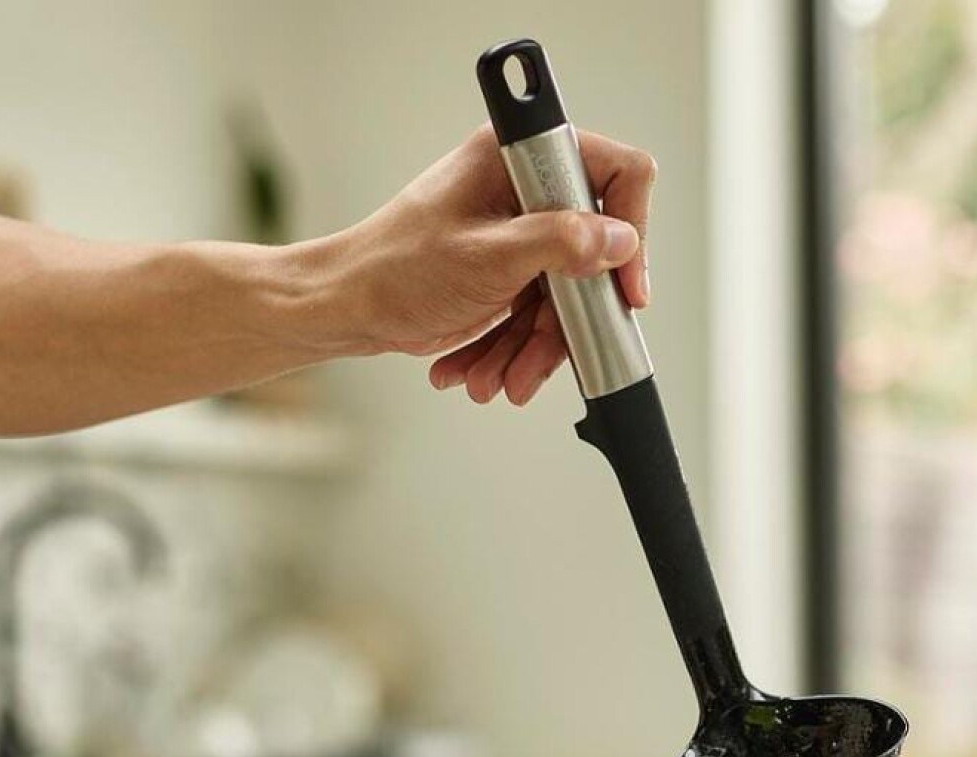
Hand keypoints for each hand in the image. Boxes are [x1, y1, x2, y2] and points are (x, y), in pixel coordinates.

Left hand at [336, 124, 656, 405]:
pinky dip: (515, 349)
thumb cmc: (391, 269)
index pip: (613, 174)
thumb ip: (560, 243)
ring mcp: (516, 233)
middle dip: (564, 321)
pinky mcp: (507, 271)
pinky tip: (482, 369)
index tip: (624, 286)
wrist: (345, 308)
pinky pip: (537, 313)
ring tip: (499, 378)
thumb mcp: (487, 258)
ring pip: (565, 295)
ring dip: (534, 348)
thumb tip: (618, 240)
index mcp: (516, 159)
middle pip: (591, 254)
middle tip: (540, 357)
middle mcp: (522, 189)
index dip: (630, 229)